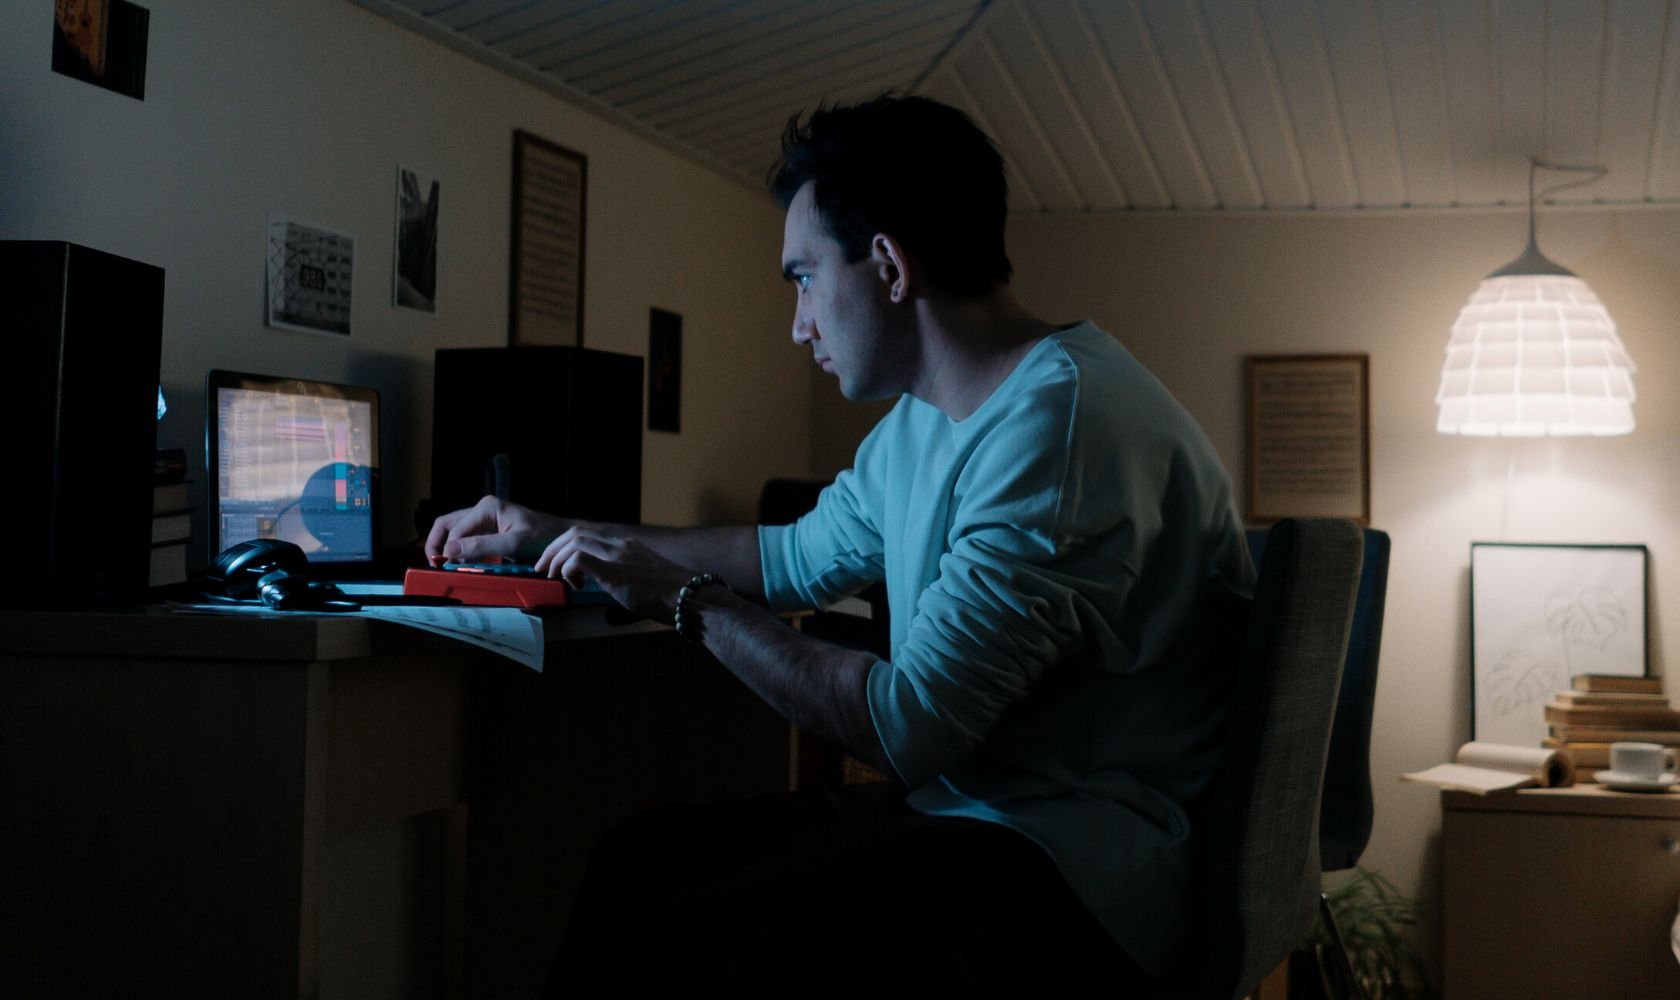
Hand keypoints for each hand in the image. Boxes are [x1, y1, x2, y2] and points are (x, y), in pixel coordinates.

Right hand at [423, 495, 570, 565]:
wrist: (561, 537)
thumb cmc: (542, 538)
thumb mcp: (513, 544)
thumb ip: (482, 546)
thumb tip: (450, 549)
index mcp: (486, 507)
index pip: (455, 529)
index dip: (449, 549)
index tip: (448, 567)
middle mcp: (482, 510)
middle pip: (447, 525)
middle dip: (438, 544)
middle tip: (435, 566)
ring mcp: (484, 519)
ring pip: (453, 531)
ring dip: (448, 549)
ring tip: (448, 567)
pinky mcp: (488, 531)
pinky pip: (466, 539)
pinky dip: (460, 552)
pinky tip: (462, 564)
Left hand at [537, 526, 695, 623]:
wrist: (689, 598)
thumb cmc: (673, 597)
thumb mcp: (643, 584)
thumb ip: (624, 586)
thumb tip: (610, 609)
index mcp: (628, 545)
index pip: (589, 534)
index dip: (565, 545)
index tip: (556, 562)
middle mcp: (621, 544)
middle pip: (576, 532)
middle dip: (554, 548)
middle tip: (544, 567)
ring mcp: (618, 554)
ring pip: (574, 541)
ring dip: (557, 558)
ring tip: (554, 576)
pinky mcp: (614, 570)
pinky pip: (579, 559)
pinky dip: (569, 570)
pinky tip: (576, 585)